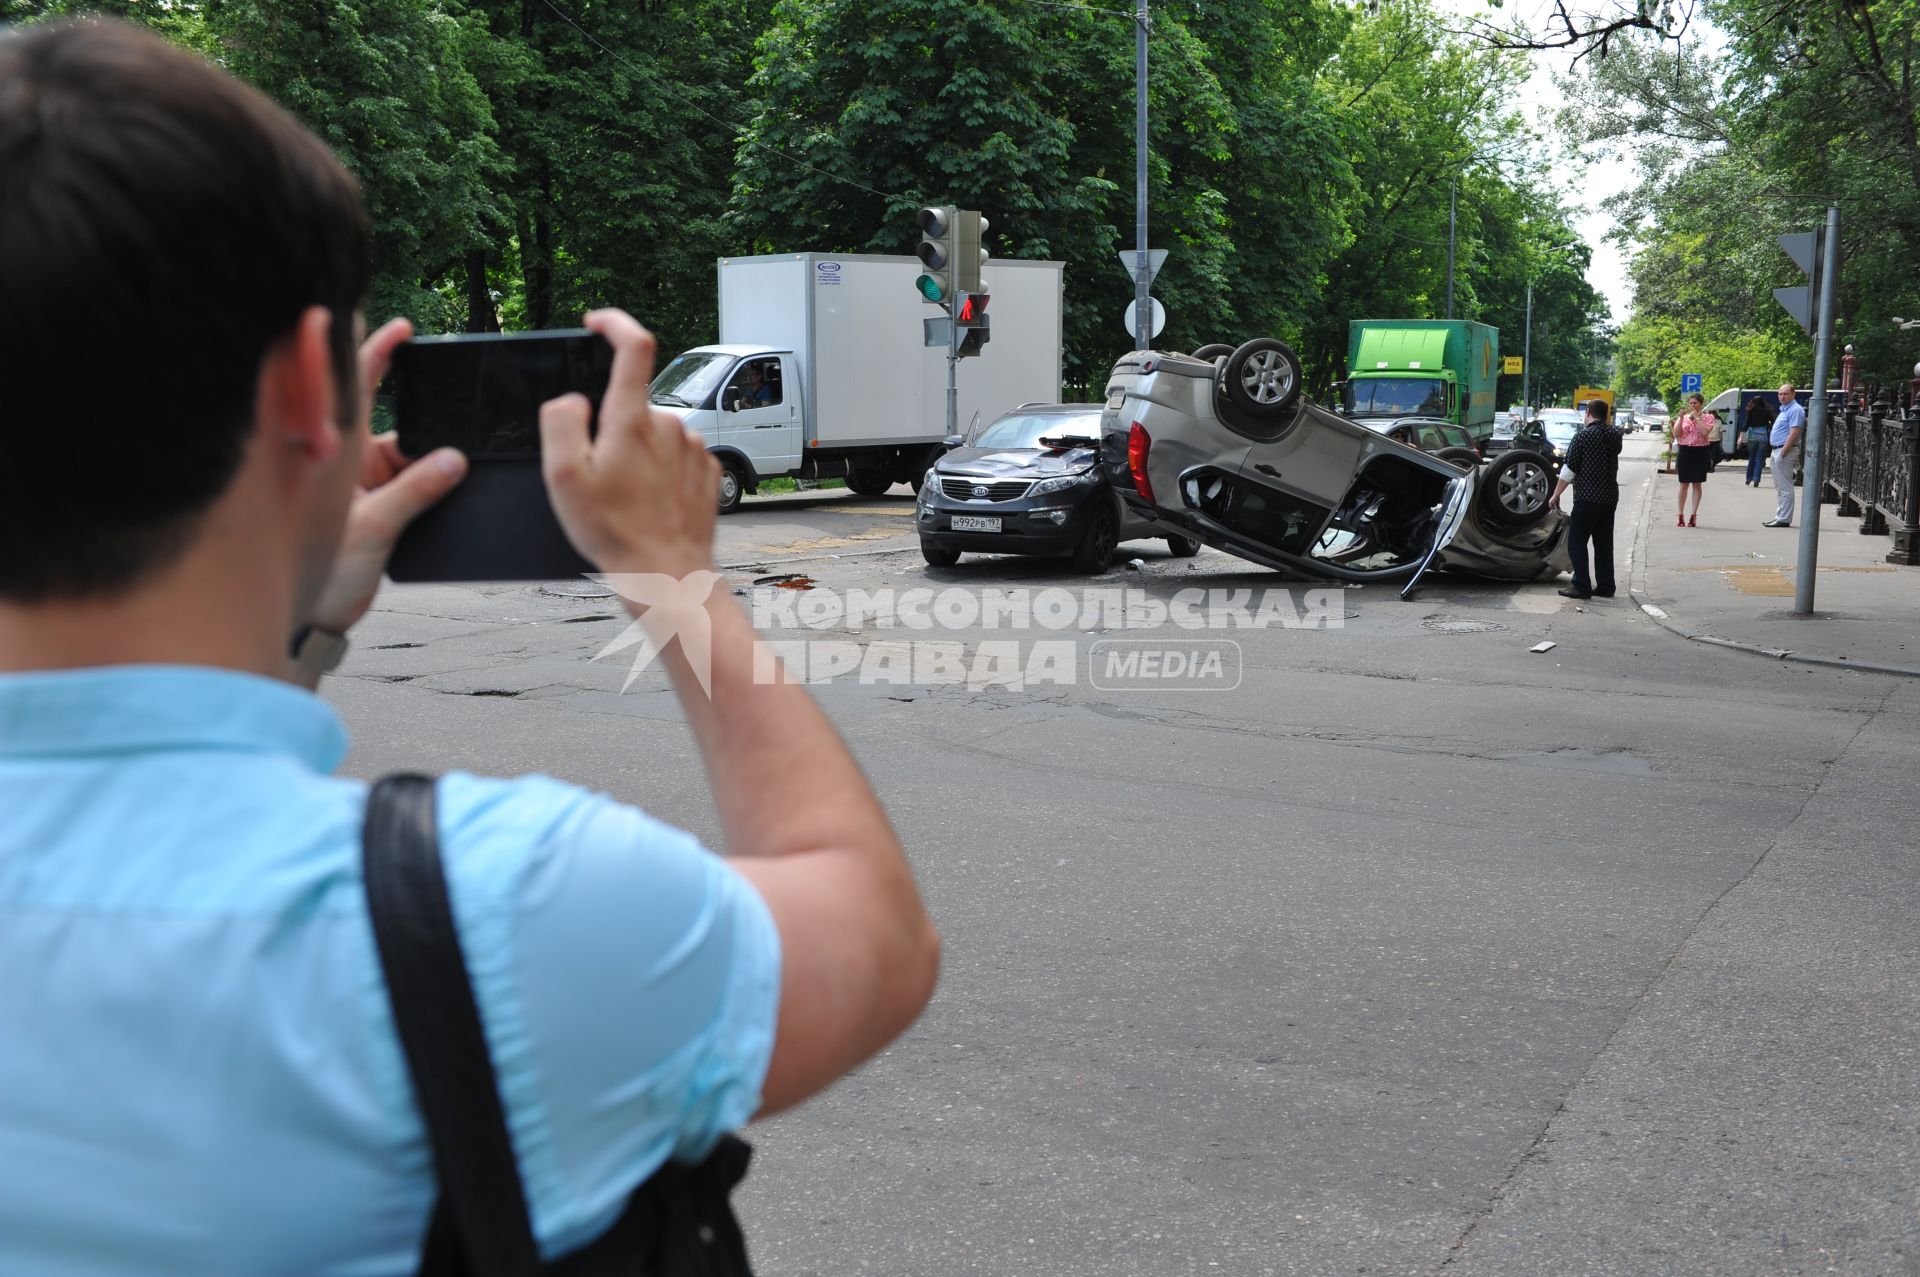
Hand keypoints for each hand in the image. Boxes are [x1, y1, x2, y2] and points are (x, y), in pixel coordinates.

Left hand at [306, 318, 467, 632]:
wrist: (314, 624)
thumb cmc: (318, 575)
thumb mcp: (373, 528)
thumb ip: (415, 491)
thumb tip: (455, 460)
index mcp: (332, 452)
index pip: (350, 388)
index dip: (373, 353)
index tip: (401, 327)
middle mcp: (345, 462)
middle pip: (391, 422)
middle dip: (423, 420)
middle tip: (453, 410)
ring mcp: (361, 485)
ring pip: (407, 457)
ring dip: (429, 466)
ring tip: (436, 484)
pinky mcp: (377, 509)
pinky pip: (412, 486)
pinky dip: (431, 488)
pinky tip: (448, 492)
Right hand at [540, 309, 720, 580]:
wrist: (667, 574)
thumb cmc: (615, 532)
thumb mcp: (563, 477)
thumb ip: (561, 423)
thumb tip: (574, 400)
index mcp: (633, 421)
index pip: (634, 346)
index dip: (614, 324)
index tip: (597, 323)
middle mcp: (670, 426)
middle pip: (632, 405)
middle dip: (611, 428)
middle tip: (599, 475)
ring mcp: (693, 447)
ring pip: (653, 434)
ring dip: (635, 454)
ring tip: (626, 498)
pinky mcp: (707, 469)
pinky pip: (674, 457)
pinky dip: (658, 472)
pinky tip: (649, 503)